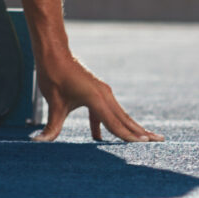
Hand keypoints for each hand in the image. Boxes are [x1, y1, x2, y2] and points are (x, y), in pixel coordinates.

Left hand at [33, 51, 162, 142]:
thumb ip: (52, 125)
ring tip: (148, 137)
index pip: (114, 123)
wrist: (54, 54)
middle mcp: (105, 95)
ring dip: (132, 127)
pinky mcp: (98, 92)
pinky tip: (101, 137)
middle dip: (141, 131)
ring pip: (120, 115)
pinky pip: (108, 111)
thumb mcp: (54, 102)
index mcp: (97, 98)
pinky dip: (110, 124)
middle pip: (125, 118)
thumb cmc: (54, 76)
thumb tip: (38, 142)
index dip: (128, 136)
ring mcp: (103, 93)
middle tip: (159, 140)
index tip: (144, 144)